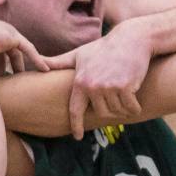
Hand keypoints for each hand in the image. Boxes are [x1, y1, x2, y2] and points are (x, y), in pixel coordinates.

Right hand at [0, 17, 48, 77]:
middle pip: (4, 47)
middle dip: (10, 64)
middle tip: (14, 79)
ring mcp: (0, 29)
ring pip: (16, 48)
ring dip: (21, 64)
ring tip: (25, 78)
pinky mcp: (12, 35)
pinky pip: (27, 48)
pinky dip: (36, 59)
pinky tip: (44, 70)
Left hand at [43, 19, 148, 136]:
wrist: (131, 39)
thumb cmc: (104, 48)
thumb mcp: (80, 54)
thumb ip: (60, 62)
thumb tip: (40, 63)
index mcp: (80, 81)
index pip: (75, 110)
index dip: (76, 125)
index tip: (77, 136)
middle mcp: (93, 86)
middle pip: (102, 113)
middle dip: (111, 111)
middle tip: (118, 102)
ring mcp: (108, 87)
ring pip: (117, 111)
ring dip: (124, 108)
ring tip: (126, 95)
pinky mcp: (125, 87)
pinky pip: (131, 108)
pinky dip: (135, 107)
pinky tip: (135, 100)